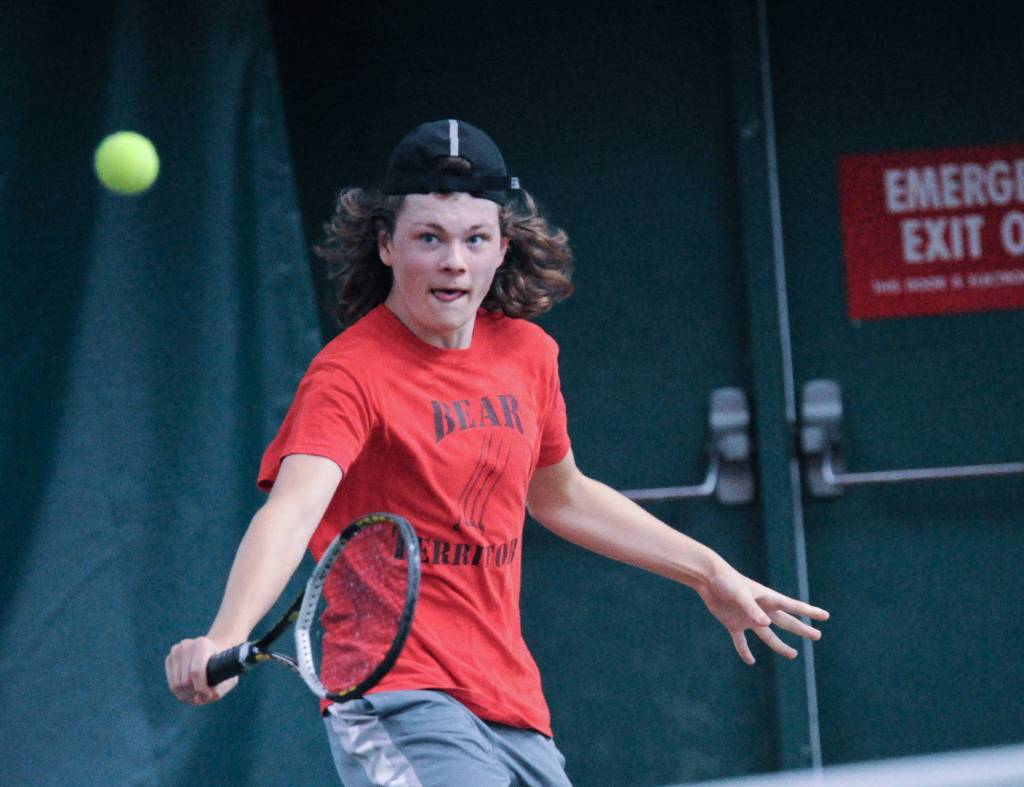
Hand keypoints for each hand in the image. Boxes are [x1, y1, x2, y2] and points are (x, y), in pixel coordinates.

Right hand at [165, 636, 238, 704]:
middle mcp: (186, 645)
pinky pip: (171, 682)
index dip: (201, 688)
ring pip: (175, 684)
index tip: (208, 695)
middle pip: (184, 681)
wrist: (216, 649)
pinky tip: (190, 688)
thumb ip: (218, 691)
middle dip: (193, 692)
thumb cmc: (224, 665)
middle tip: (203, 694)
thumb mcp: (229, 677)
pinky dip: (179, 690)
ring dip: (186, 694)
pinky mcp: (170, 658)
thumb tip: (198, 700)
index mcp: (202, 645)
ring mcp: (176, 651)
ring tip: (197, 693)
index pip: (196, 672)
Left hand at [695, 562, 828, 664]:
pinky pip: (741, 641)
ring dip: (779, 645)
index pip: (793, 607)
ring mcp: (748, 618)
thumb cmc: (726, 581)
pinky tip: (750, 661)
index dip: (809, 611)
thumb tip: (766, 624)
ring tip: (794, 654)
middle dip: (802, 629)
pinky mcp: (733, 623)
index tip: (825, 615)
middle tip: (817, 635)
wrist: (707, 578)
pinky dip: (745, 652)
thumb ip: (752, 609)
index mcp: (767, 599)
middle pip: (785, 622)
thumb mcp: (740, 595)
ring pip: (768, 635)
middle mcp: (761, 610)